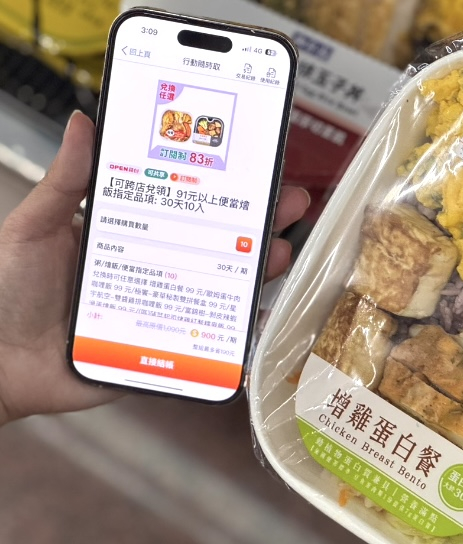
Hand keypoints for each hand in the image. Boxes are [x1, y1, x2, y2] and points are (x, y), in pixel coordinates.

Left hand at [0, 111, 309, 425]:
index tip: (254, 167)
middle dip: (258, 222)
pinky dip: (239, 335)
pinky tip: (259, 318)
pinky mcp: (165, 352)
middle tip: (287, 202)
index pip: (188, 206)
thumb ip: (65, 183)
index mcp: (132, 235)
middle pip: (218, 244)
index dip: (224, 189)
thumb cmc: (7, 293)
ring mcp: (165, 310)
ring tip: (276, 253)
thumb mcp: (35, 228)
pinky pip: (210, 344)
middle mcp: (156, 270)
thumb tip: (84, 124)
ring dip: (257, 271)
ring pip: (222, 289)